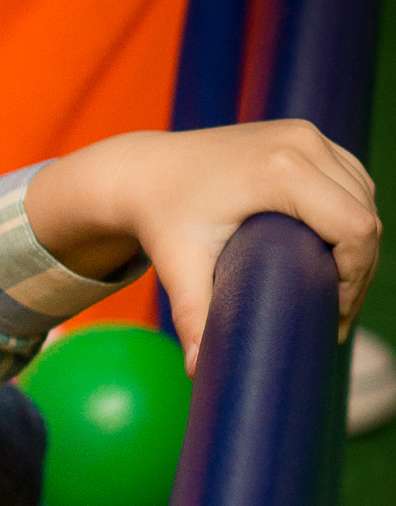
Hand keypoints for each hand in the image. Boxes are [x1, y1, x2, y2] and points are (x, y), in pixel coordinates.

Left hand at [27, 122, 379, 363]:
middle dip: (359, 268)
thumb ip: (194, 316)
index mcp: (280, 171)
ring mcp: (305, 134)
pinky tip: (333, 251)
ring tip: (334, 288)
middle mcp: (301, 143)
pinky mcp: (304, 135)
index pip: (354, 229)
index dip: (356, 277)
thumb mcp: (178, 264)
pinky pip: (349, 178)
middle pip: (364, 215)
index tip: (333, 315)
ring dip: (359, 241)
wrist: (140, 170)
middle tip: (335, 314)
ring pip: (364, 195)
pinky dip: (349, 213)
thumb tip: (199, 372)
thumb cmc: (160, 217)